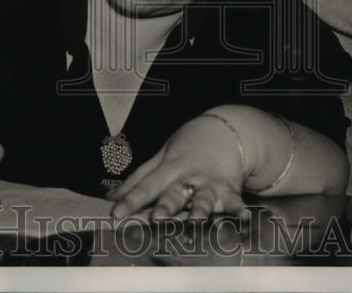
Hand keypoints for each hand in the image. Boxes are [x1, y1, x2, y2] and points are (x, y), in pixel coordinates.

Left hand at [108, 115, 247, 220]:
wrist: (224, 130)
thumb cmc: (187, 146)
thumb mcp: (161, 157)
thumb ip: (138, 180)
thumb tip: (110, 198)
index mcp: (168, 170)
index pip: (145, 186)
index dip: (130, 200)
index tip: (115, 214)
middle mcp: (187, 178)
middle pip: (174, 194)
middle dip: (165, 206)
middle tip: (156, 219)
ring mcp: (208, 183)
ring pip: (202, 199)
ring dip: (199, 210)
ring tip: (196, 220)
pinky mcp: (228, 188)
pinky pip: (233, 199)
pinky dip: (237, 208)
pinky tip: (242, 216)